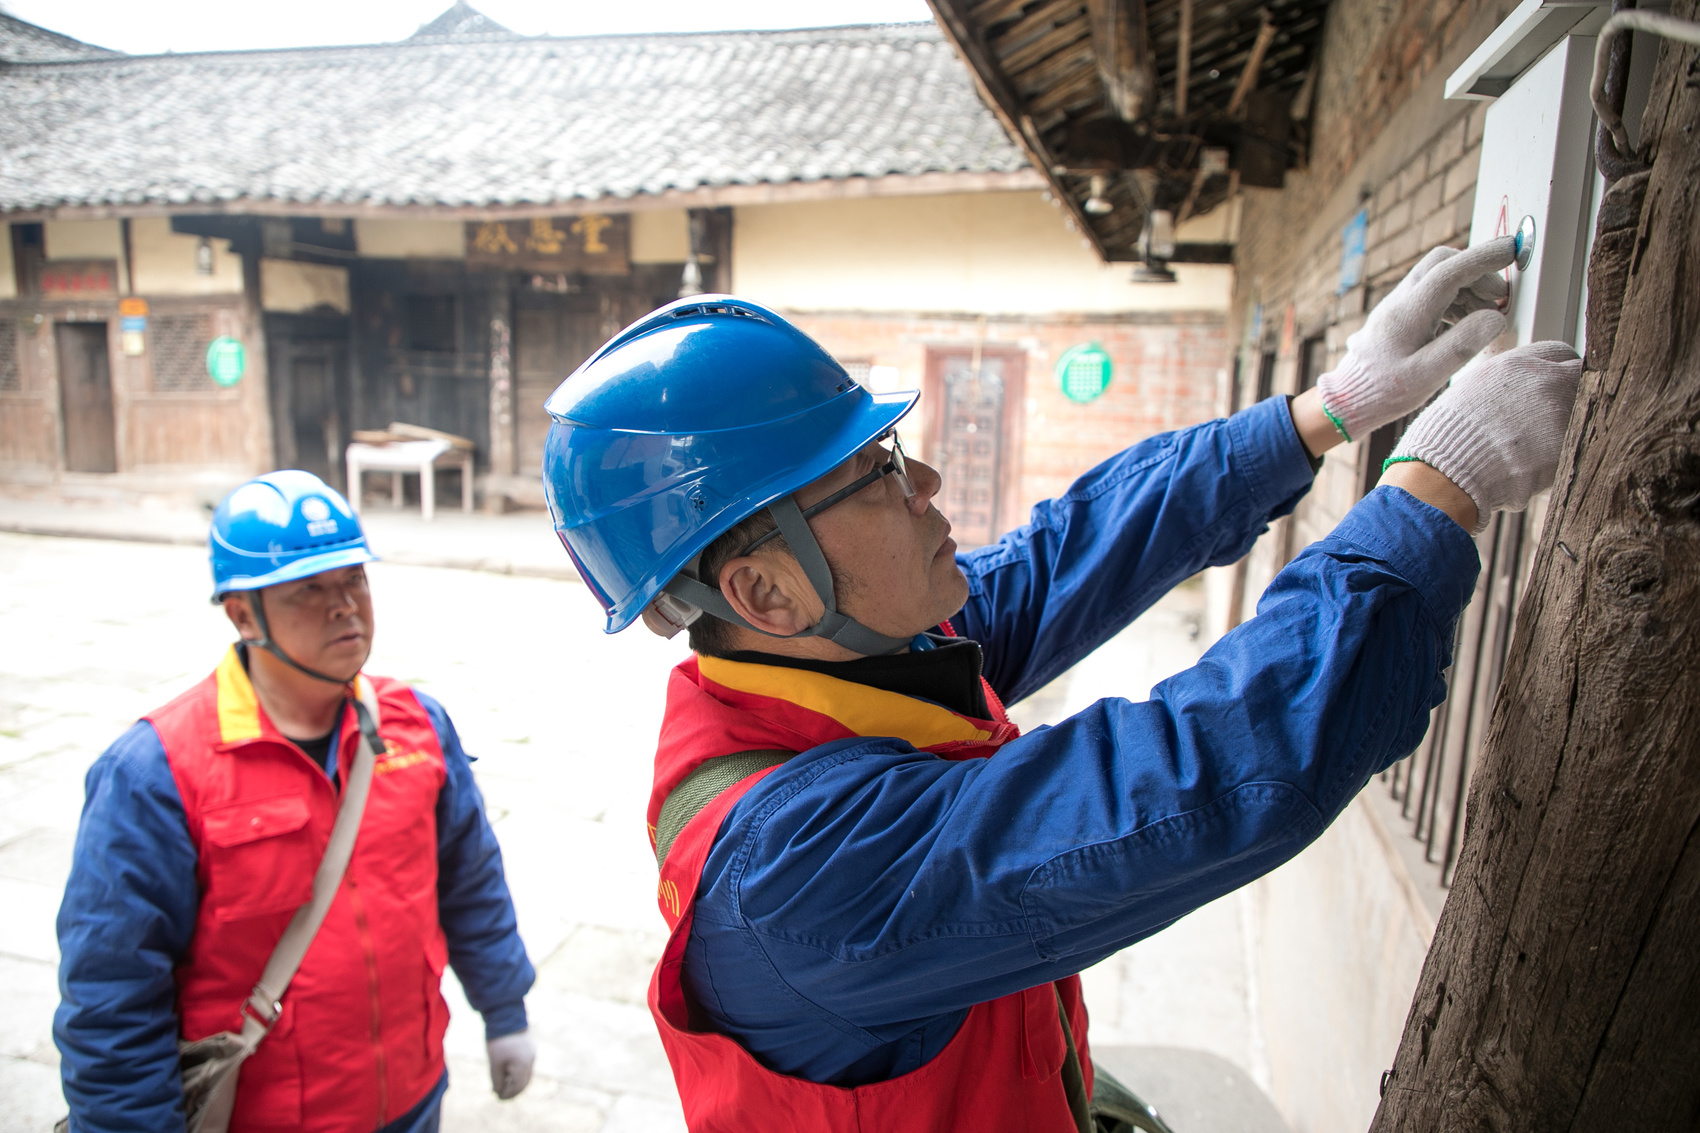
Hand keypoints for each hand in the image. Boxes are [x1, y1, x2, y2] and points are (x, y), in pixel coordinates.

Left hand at [486, 1030, 535, 1099]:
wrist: (506, 1016)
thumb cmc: (499, 1041)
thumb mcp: (494, 1063)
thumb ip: (497, 1080)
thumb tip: (498, 1092)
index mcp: (523, 1065)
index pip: (518, 1087)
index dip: (508, 1095)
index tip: (498, 1097)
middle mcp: (531, 1060)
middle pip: (524, 1082)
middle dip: (513, 1090)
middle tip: (501, 1094)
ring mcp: (533, 1053)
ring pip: (527, 1073)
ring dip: (517, 1081)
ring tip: (504, 1083)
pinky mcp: (531, 1047)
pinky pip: (527, 1064)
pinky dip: (519, 1071)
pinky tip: (509, 1071)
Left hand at [1317, 237, 1516, 442]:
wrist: (1347, 400)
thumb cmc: (1385, 392)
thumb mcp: (1427, 376)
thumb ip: (1462, 345)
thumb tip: (1496, 317)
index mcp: (1406, 313)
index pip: (1448, 271)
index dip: (1482, 258)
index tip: (1511, 250)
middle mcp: (1399, 302)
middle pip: (1441, 264)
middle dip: (1476, 270)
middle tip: (1500, 294)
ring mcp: (1397, 306)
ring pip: (1436, 277)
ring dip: (1468, 286)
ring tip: (1489, 312)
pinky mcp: (1398, 315)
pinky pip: (1431, 293)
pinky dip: (1456, 298)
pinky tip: (1467, 322)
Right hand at [1383, 341, 1582, 532]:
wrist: (1447, 473)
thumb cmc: (1446, 438)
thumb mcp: (1470, 392)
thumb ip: (1503, 384)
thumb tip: (1518, 389)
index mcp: (1517, 365)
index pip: (1560, 354)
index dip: (1558, 369)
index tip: (1555, 383)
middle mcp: (1544, 381)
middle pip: (1580, 377)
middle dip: (1572, 392)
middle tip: (1554, 415)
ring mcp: (1560, 413)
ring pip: (1582, 411)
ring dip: (1567, 424)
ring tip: (1536, 446)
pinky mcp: (1567, 446)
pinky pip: (1575, 444)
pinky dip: (1560, 455)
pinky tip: (1534, 465)